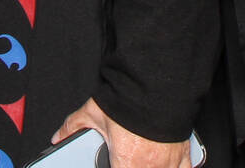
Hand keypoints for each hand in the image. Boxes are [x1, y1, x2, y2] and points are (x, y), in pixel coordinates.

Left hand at [52, 97, 191, 167]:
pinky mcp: (184, 152)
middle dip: (130, 166)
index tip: (114, 164)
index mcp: (127, 163)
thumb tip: (60, 135)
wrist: (160, 85)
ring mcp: (169, 161)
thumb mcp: (94, 112)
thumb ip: (74, 126)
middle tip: (126, 161)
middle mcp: (149, 166)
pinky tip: (168, 166)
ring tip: (141, 162)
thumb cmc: (130, 100)